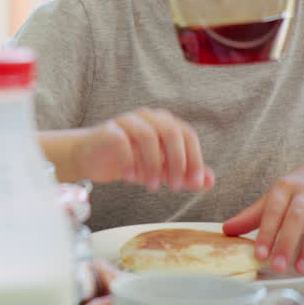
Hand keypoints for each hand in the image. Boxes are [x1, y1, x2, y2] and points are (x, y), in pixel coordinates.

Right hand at [74, 108, 213, 191]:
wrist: (92, 158)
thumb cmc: (130, 162)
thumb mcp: (161, 170)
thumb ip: (185, 174)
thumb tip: (211, 181)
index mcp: (164, 123)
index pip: (187, 135)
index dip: (194, 159)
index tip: (195, 183)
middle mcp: (148, 117)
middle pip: (170, 132)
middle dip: (177, 162)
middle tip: (175, 186)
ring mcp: (127, 121)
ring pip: (148, 137)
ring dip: (153, 165)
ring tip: (152, 186)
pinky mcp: (109, 130)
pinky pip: (123, 143)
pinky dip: (130, 163)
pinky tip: (131, 178)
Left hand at [224, 159, 303, 273]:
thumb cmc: (299, 190)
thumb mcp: (275, 197)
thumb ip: (253, 215)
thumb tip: (226, 230)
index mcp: (284, 187)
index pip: (273, 211)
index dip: (266, 233)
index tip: (259, 255)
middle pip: (297, 217)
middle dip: (287, 243)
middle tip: (278, 267)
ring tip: (302, 269)